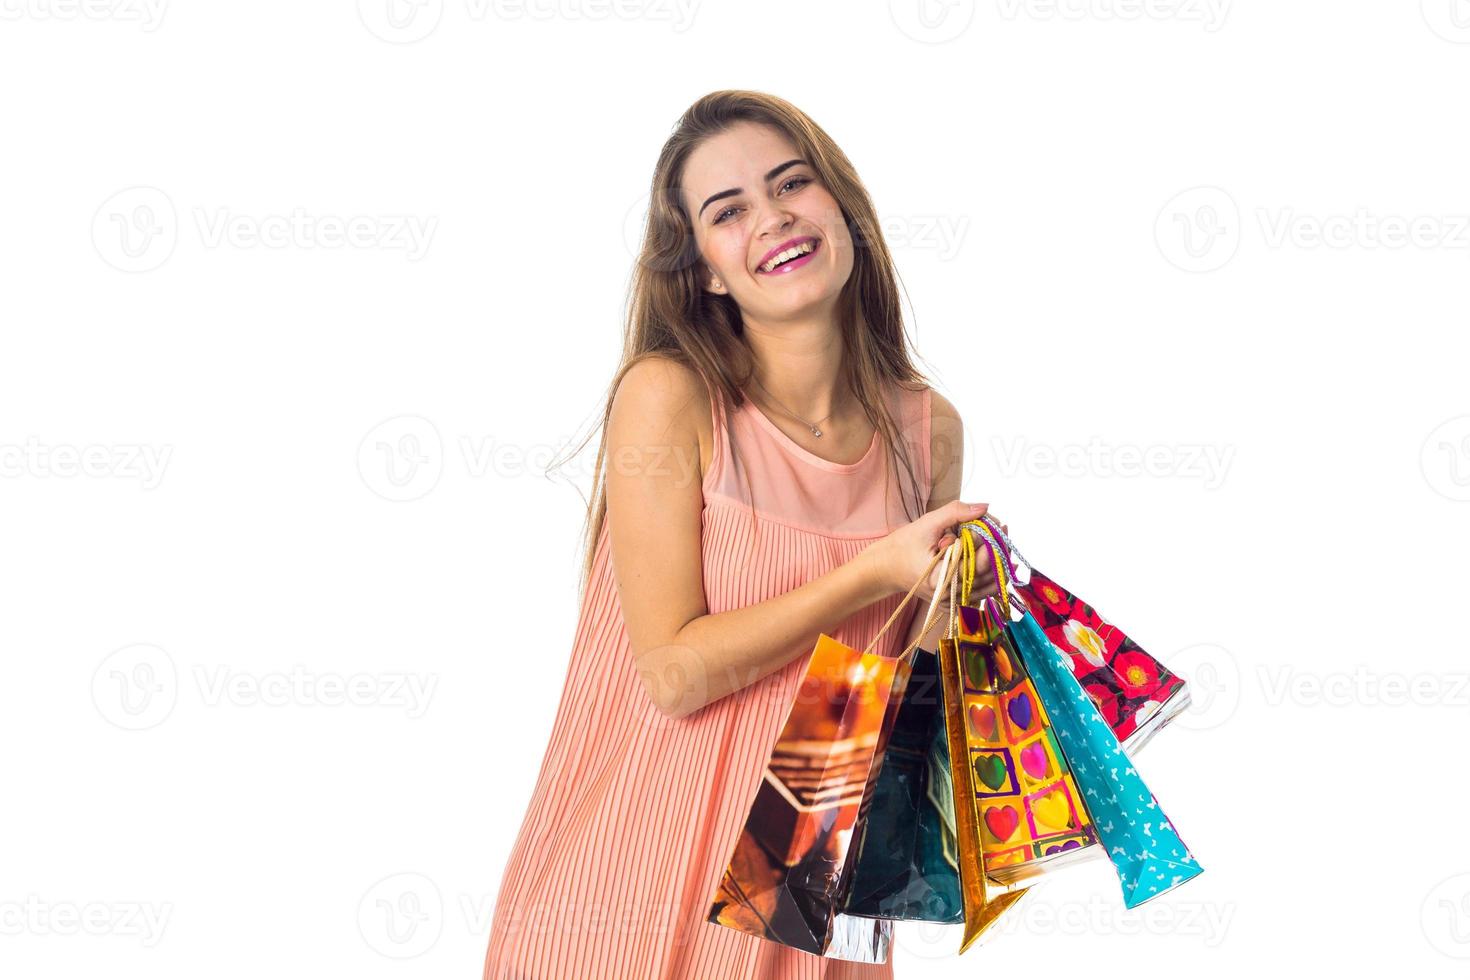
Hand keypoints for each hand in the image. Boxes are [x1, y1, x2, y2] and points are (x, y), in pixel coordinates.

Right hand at [860, 500, 1005, 607]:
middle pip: (990, 575)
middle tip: (1000, 528)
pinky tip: (989, 555)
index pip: (979, 564)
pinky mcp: (955, 601)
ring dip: (997, 561)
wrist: (884, 569)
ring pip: (991, 584)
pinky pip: (982, 589)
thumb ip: (955, 514)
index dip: (992, 543)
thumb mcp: (926, 524)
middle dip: (997, 549)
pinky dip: (989, 572)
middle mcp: (950, 596)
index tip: (1000, 525)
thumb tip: (984, 508)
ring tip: (997, 539)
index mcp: (942, 579)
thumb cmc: (902, 546)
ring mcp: (954, 602)